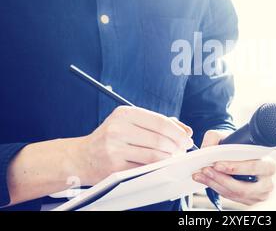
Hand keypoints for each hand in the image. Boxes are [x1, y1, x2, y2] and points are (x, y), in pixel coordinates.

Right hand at [77, 106, 193, 184]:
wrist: (82, 157)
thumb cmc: (112, 138)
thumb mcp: (131, 122)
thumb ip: (159, 123)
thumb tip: (186, 131)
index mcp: (124, 114)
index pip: (160, 122)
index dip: (177, 132)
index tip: (186, 139)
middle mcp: (118, 129)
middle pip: (160, 139)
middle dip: (176, 147)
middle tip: (182, 151)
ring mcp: (114, 148)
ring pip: (154, 155)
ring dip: (169, 158)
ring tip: (173, 158)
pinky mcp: (114, 167)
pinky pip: (145, 168)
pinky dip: (157, 168)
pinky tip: (160, 166)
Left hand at [192, 130, 275, 205]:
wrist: (245, 156)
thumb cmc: (240, 146)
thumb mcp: (229, 136)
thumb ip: (216, 138)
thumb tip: (206, 149)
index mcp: (269, 164)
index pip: (254, 167)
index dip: (235, 168)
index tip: (217, 164)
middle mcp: (267, 183)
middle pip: (243, 187)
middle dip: (221, 179)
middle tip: (206, 170)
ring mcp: (260, 195)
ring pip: (235, 194)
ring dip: (215, 185)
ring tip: (202, 175)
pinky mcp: (250, 201)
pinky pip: (232, 198)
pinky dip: (218, 189)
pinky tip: (207, 180)